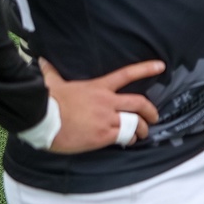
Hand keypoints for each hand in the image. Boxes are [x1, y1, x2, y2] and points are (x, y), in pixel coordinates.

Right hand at [40, 57, 161, 152]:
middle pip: (139, 103)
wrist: (42, 120)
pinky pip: (123, 137)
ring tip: (142, 134)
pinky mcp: (103, 135)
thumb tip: (42, 62)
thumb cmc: (47, 102)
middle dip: (151, 110)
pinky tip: (128, 142)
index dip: (146, 69)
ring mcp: (107, 119)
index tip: (161, 66)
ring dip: (142, 129)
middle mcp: (108, 102)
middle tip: (154, 117)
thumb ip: (52, 73)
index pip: (127, 74)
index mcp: (99, 87)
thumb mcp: (53, 83)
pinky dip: (128, 140)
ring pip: (135, 123)